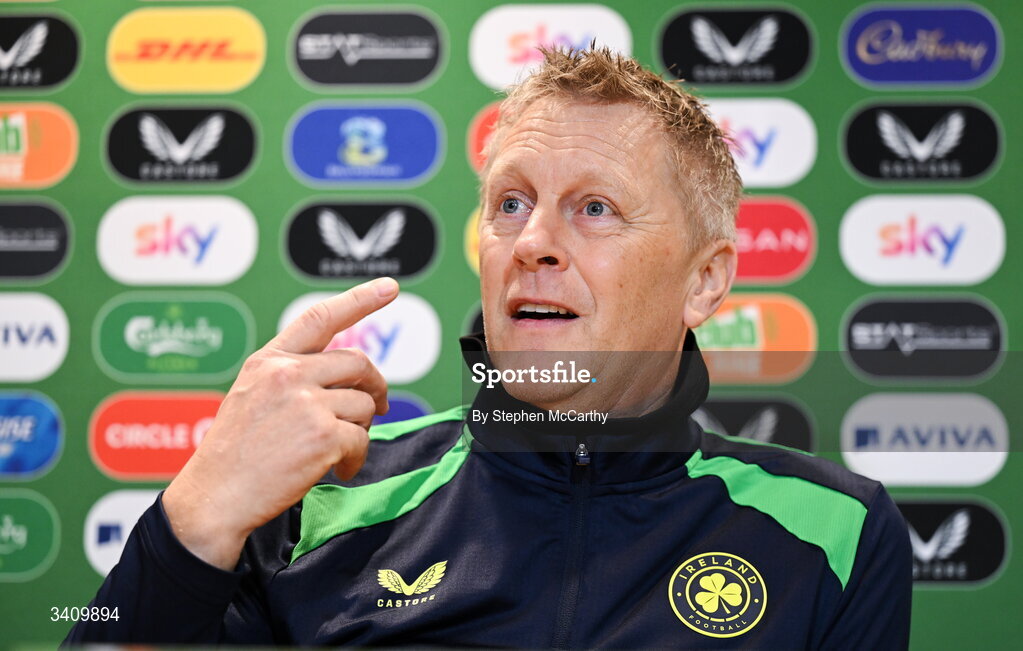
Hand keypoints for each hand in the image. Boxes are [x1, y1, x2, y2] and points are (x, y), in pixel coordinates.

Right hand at [162, 277, 398, 568]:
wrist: (214, 499)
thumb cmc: (233, 455)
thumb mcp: (251, 396)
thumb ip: (291, 378)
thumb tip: (347, 377)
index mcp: (269, 362)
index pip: (320, 318)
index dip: (359, 299)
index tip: (389, 286)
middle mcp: (288, 375)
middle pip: (358, 363)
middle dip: (375, 386)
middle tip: (380, 408)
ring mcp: (307, 404)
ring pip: (364, 405)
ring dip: (361, 430)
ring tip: (339, 451)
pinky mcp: (323, 436)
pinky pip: (362, 440)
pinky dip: (356, 459)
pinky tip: (340, 471)